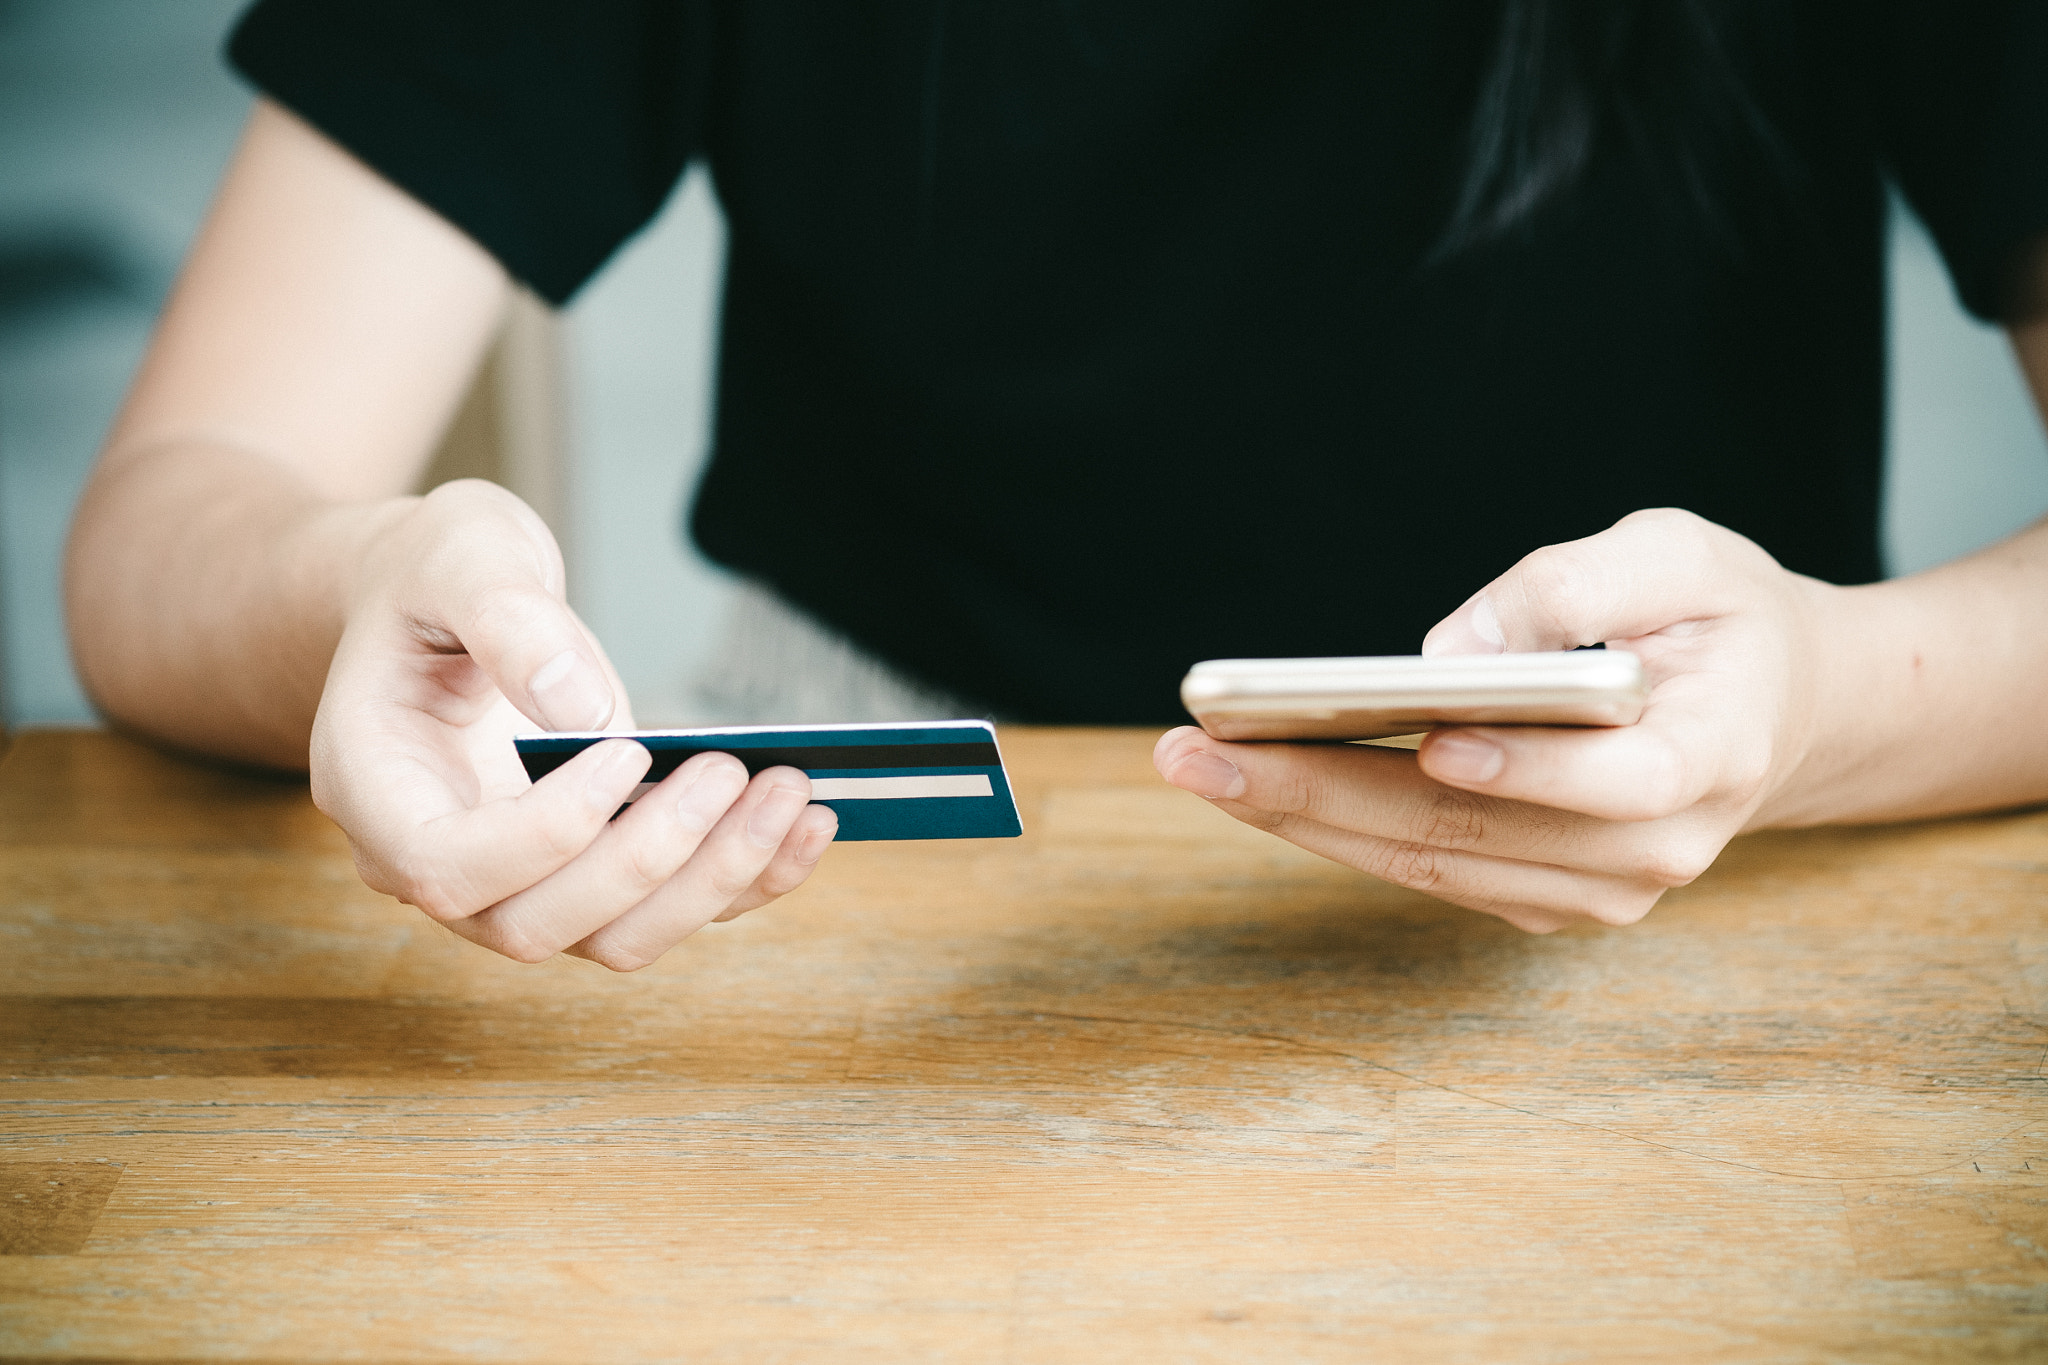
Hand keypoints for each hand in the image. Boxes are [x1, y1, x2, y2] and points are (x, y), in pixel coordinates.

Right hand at [309, 479, 837, 967]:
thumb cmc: (431, 575)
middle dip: (652, 860)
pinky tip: (807, 823)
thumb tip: (580, 707)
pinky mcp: (586, 871)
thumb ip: (509, 620)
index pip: (446, 865)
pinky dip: (744, 880)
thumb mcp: (458, 554)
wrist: (434, 597)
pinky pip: (666, 910)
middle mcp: (438, 858)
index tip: (626, 751)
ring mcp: (516, 878)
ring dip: (713, 882)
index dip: (544, 832)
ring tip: (792, 799)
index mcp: (377, 790)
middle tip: (733, 771)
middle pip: (538, 923)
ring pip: (613, 938)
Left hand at [1155, 508, 1834, 932]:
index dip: (1522, 768)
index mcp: (1714, 755)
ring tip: (1198, 763)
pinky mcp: (1542, 896)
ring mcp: (1598, 889)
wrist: (1771, 706)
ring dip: (1305, 818)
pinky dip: (1337, 828)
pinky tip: (1256, 783)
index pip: (1616, 781)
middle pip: (1474, 832)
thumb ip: (1581, 585)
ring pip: (1430, 862)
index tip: (1429, 735)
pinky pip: (1426, 868)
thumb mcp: (1680, 555)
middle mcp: (1656, 847)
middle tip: (1204, 753)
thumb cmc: (1717, 617)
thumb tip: (1452, 649)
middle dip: (1326, 793)